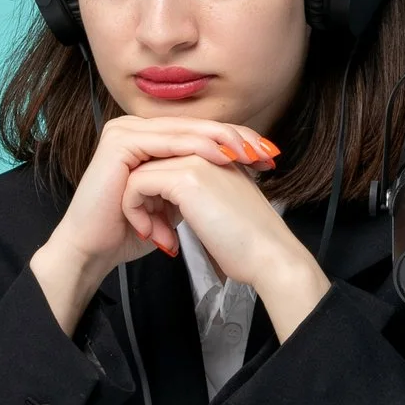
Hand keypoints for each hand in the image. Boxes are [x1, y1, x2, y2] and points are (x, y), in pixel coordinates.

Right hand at [29, 114, 278, 334]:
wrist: (95, 250)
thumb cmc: (131, 231)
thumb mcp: (174, 200)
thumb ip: (194, 180)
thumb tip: (232, 172)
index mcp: (148, 138)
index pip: (199, 133)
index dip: (236, 141)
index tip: (269, 155)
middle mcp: (136, 129)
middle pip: (196, 128)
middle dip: (236, 139)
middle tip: (267, 151)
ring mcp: (125, 132)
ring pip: (185, 132)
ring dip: (222, 142)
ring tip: (249, 155)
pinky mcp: (119, 143)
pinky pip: (166, 143)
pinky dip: (196, 149)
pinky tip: (220, 158)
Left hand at [119, 154, 330, 341]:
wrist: (269, 256)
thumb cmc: (249, 241)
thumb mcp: (223, 204)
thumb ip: (202, 190)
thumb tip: (170, 200)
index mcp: (217, 152)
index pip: (166, 160)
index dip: (157, 193)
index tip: (165, 224)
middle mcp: (206, 149)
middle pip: (150, 163)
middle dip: (145, 199)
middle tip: (158, 232)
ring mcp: (196, 159)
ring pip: (139, 172)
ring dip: (138, 208)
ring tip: (158, 236)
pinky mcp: (185, 176)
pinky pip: (136, 184)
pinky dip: (135, 212)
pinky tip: (156, 237)